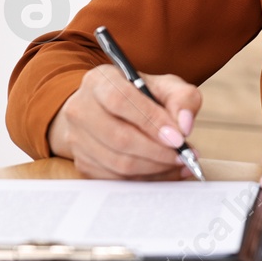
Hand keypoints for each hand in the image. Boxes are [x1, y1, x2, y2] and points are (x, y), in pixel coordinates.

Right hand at [47, 65, 201, 180]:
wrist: (111, 109)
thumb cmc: (141, 95)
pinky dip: (145, 179)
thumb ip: (182, 98)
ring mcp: (77, 138)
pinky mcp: (82, 162)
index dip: (151, 121)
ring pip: (117, 162)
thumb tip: (184, 126)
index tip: (178, 138)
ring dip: (154, 168)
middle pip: (118, 137)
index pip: (121, 101)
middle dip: (157, 151)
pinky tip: (165, 171)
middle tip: (184, 155)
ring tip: (179, 162)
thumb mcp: (166, 86)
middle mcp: (80, 109)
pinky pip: (115, 178)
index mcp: (99, 81)